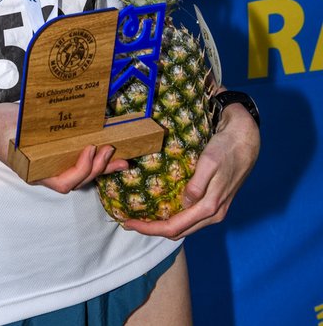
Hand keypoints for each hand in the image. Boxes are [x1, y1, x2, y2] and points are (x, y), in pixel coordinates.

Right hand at [0, 102, 125, 192]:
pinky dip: (86, 158)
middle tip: (111, 150)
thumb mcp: (21, 125)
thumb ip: (45, 127)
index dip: (82, 169)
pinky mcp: (46, 156)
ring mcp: (44, 166)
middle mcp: (41, 173)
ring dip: (97, 166)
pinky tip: (98, 150)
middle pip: (76, 180)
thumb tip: (76, 121)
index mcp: (33, 172)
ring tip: (117, 157)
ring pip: (76, 173)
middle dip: (97, 168)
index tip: (90, 149)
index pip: (65, 183)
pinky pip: (69, 162)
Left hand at [121, 103, 259, 238]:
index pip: (174, 227)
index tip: (129, 223)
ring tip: (141, 217)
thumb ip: (197, 185)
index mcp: (210, 207)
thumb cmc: (225, 150)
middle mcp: (214, 214)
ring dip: (162, 226)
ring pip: (185, 227)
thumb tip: (184, 203)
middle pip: (178, 231)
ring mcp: (216, 211)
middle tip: (129, 222)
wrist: (245, 141)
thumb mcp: (209, 163)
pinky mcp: (215, 203)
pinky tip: (161, 209)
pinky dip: (174, 218)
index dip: (150, 228)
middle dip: (152, 230)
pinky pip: (191, 218)